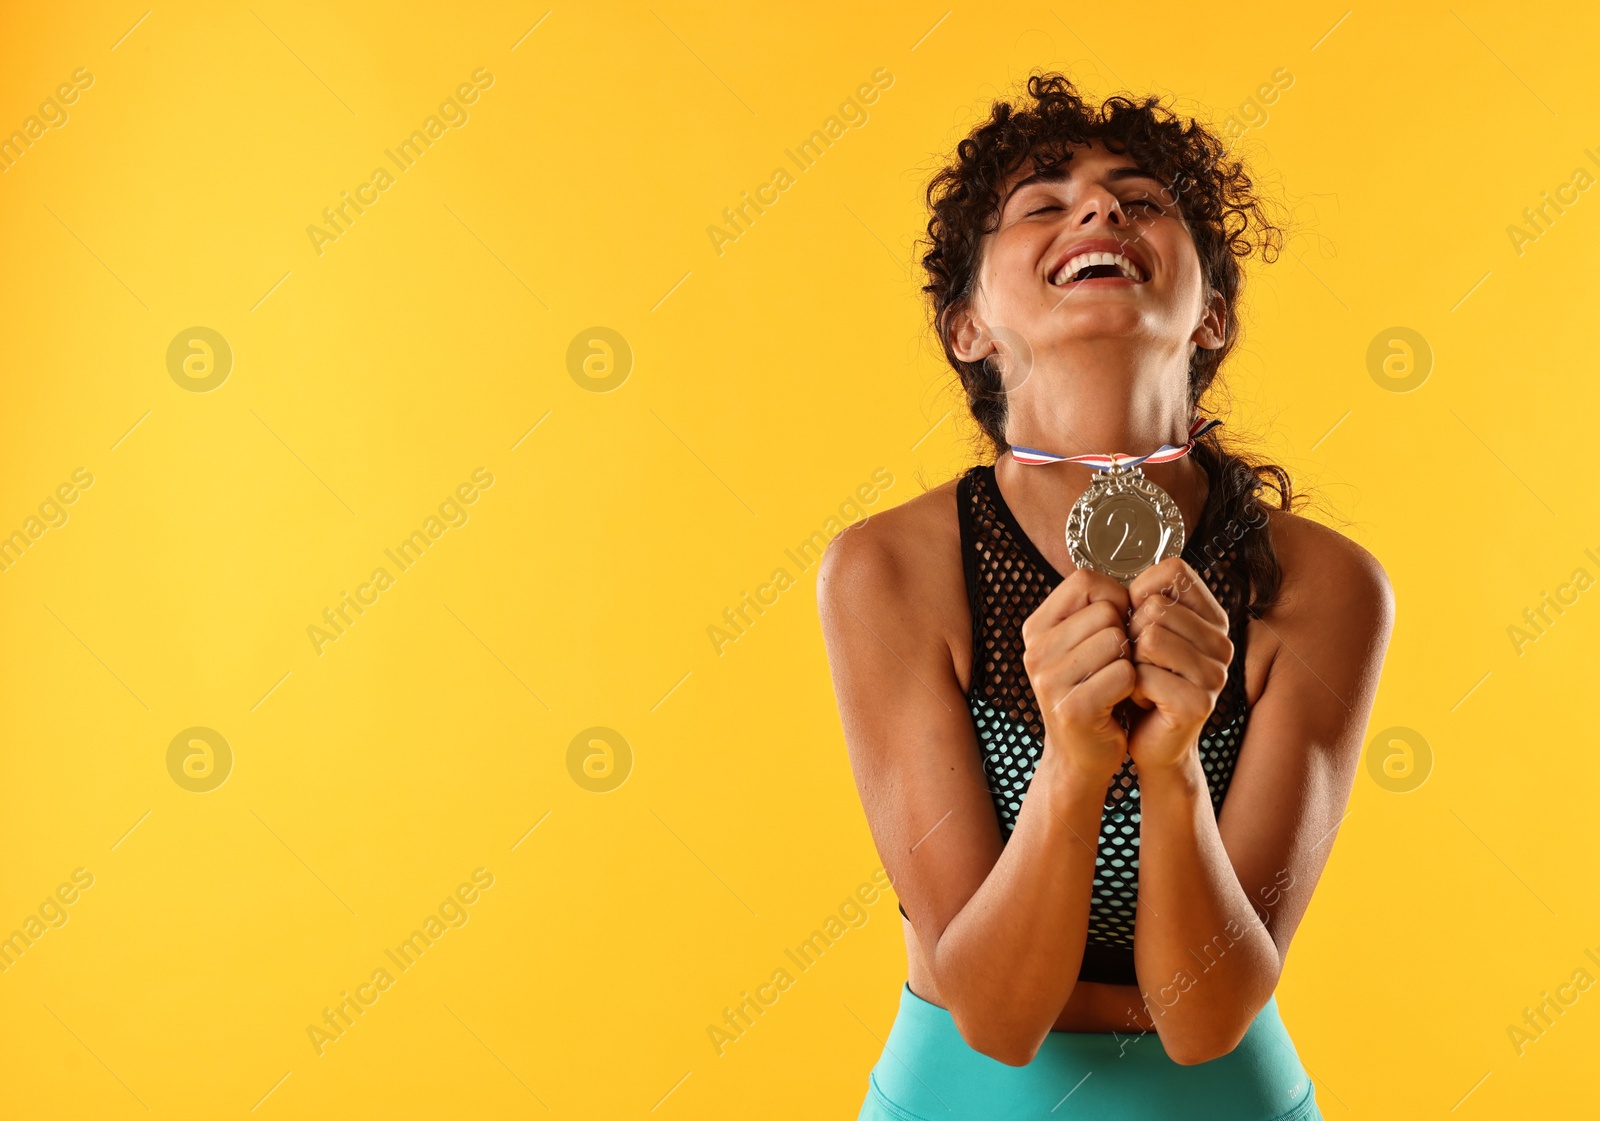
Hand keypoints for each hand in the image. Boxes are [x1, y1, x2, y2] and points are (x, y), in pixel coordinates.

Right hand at [1021, 568, 1137, 785]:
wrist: (1081, 755)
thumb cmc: (1092, 691)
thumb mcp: (1081, 645)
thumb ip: (1095, 611)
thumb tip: (1134, 582)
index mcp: (1035, 629)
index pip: (1084, 581)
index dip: (1114, 596)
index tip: (1117, 623)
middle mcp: (1035, 651)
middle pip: (1106, 612)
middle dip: (1124, 634)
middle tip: (1116, 663)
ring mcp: (1049, 680)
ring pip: (1117, 641)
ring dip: (1129, 661)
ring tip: (1116, 682)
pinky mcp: (1073, 708)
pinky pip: (1124, 674)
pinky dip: (1133, 687)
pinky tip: (1118, 701)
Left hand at [1124, 557, 1233, 773]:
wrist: (1150, 739)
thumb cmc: (1143, 680)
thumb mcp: (1144, 632)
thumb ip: (1143, 600)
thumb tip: (1125, 586)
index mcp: (1212, 618)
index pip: (1174, 572)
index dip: (1141, 591)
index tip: (1137, 619)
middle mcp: (1221, 643)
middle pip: (1155, 607)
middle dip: (1131, 634)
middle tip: (1139, 661)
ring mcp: (1215, 674)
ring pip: (1149, 639)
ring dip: (1131, 662)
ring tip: (1140, 679)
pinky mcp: (1198, 704)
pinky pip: (1144, 676)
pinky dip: (1131, 688)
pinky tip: (1142, 700)